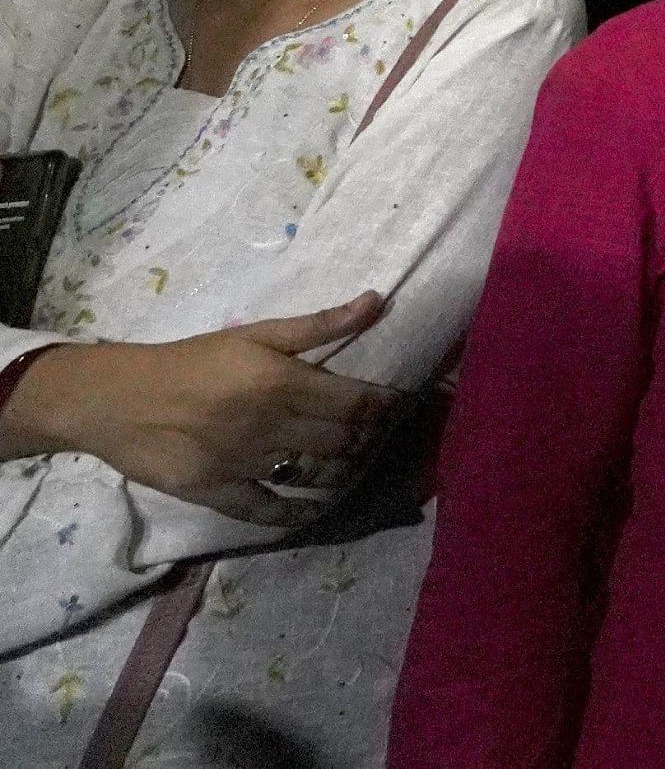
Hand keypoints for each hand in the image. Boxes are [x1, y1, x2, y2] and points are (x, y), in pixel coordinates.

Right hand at [57, 293, 400, 524]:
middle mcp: (270, 426)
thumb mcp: (254, 334)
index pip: (355, 403)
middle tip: (374, 434)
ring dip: (341, 473)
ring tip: (349, 465)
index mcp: (282, 383)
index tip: (396, 406)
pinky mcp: (218, 493)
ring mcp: (245, 464)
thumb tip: (377, 301)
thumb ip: (318, 324)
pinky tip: (313, 509)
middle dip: (365, 439)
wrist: (117, 398)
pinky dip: (296, 514)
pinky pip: (269, 511)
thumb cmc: (191, 360)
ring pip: (315, 476)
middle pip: (342, 442)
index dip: (384, 407)